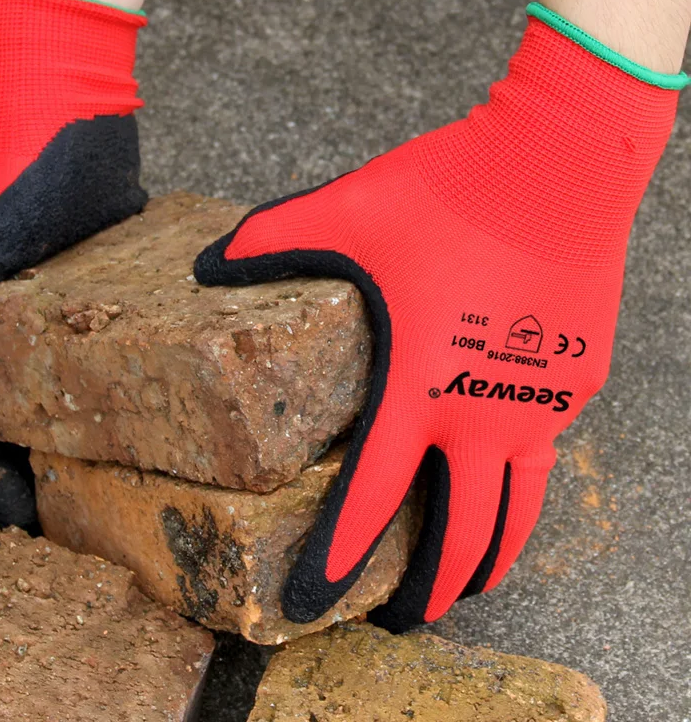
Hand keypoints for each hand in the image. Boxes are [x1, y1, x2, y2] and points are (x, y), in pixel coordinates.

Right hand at [0, 0, 146, 530]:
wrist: (70, 97)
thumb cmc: (19, 165)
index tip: (21, 527)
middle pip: (8, 413)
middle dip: (29, 468)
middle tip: (71, 516)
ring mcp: (43, 301)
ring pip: (50, 388)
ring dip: (66, 433)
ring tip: (102, 478)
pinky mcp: (89, 281)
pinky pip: (89, 350)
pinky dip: (100, 387)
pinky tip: (133, 411)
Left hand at [194, 9, 680, 628]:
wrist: (557, 161)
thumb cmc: (451, 187)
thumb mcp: (347, 210)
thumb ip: (272, 239)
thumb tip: (206, 260)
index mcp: (420, 384)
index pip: (371, 496)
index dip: (338, 555)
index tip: (312, 601)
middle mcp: (482, 412)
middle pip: (458, 531)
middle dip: (429, 589)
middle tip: (406, 620)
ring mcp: (538, 403)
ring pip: (518, 511)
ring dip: (491, 558)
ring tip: (470, 588)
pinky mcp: (576, 382)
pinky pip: (546, 447)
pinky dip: (522, 483)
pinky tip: (507, 488)